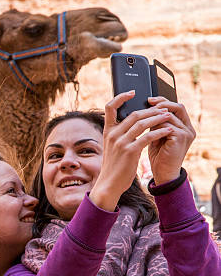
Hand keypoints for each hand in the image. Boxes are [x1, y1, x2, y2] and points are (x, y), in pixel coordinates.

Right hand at [89, 91, 172, 210]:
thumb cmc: (113, 166)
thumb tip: (132, 124)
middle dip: (151, 109)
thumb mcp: (112, 147)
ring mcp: (121, 142)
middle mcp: (113, 134)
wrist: (109, 184)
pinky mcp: (130, 151)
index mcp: (108, 132)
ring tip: (168, 116)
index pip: (110, 107)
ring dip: (157, 118)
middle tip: (163, 108)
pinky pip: (147, 137)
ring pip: (142, 123)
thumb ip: (119, 135)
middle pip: (133, 114)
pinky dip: (159, 132)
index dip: (121, 97)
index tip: (133, 92)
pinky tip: (167, 131)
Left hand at [147, 97, 195, 184]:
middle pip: (177, 107)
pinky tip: (146, 131)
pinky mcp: (181, 137)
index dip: (163, 101)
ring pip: (169, 116)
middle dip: (161, 104)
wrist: (162, 172)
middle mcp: (188, 128)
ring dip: (154, 117)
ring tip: (143, 122)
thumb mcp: (156, 135)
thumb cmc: (158, 155)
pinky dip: (155, 127)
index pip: (175, 107)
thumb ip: (155, 123)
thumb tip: (144, 109)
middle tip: (147, 103)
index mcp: (183, 126)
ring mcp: (186, 132)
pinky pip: (166, 126)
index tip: (148, 99)